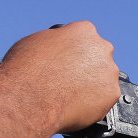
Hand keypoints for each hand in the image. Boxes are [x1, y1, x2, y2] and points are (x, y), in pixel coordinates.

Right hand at [0, 22, 119, 137]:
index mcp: (84, 31)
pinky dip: (92, 105)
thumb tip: (58, 49)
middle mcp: (102, 48)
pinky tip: (75, 107)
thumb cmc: (26, 70)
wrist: (28, 97)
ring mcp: (109, 71)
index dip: (75, 53)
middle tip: (69, 81)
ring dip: (91, 87)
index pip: (86, 39)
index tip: (68, 63)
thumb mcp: (36, 42)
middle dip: (87, 69)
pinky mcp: (111, 94)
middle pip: (99, 59)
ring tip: (70, 96)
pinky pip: (104, 100)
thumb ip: (55, 43)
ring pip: (103, 80)